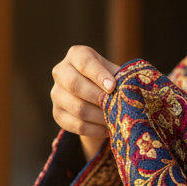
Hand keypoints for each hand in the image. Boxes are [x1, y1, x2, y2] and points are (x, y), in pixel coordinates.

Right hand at [50, 45, 121, 160]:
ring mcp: (56, 93)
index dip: (99, 75)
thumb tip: (129, 89)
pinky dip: (95, 130)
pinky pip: (76, 126)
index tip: (112, 87)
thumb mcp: (114, 73)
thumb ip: (120, 78)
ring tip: (114, 119)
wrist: (95, 96)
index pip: (85, 62)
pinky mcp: (57, 114)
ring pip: (77, 108)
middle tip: (114, 106)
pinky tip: (107, 129)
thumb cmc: (109, 80)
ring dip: (99, 117)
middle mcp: (61, 71)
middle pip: (74, 85)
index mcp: (76, 55)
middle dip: (98, 97)